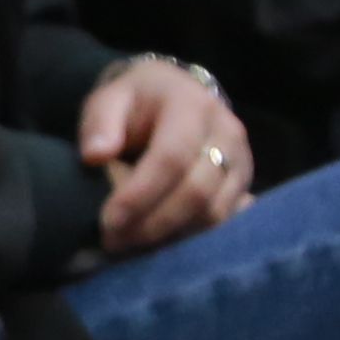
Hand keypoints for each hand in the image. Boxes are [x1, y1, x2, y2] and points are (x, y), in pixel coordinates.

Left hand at [73, 57, 252, 254]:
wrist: (175, 96)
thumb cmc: (137, 103)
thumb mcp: (109, 100)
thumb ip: (99, 124)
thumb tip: (94, 155)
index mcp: (190, 104)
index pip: (172, 157)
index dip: (140, 194)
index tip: (109, 221)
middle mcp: (226, 132)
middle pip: (197, 192)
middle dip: (153, 224)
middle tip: (113, 241)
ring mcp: (241, 160)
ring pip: (213, 213)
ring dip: (171, 237)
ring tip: (130, 243)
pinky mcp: (244, 185)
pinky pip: (225, 222)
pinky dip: (191, 238)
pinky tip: (158, 243)